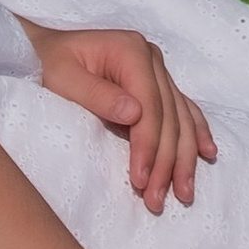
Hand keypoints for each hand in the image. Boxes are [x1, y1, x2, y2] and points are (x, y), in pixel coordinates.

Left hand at [18, 21, 214, 211]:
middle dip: (166, 162)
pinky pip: (184, 109)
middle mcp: (151, 57)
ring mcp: (157, 68)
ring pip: (181, 117)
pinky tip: (207, 153)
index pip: (150, 106)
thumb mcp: (61, 77)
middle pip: (169, 116)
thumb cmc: (47, 64)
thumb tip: (135, 114)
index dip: (148, 146)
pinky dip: (195, 132)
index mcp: (130, 51)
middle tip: (156, 200)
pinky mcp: (157, 82)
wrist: (42, 48)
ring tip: (182, 193)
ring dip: (184, 157)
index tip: (139, 180)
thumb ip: (96, 94)